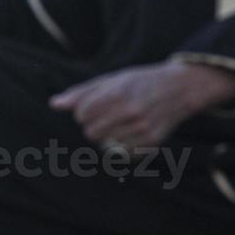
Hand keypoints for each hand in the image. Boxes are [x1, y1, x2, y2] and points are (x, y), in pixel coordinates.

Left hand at [50, 60, 234, 147]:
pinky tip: (131, 132)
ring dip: (109, 136)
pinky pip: (121, 154)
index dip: (84, 112)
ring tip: (122, 122)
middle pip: (90, 133)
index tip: (95, 106)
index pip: (81, 115)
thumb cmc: (139, 82)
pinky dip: (122, 146)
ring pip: (105, 145)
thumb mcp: (111, 80)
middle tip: (108, 116)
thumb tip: (54, 104)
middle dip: (94, 125)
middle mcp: (130, 111)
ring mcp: (142, 128)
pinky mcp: (151, 142)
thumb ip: (81, 93)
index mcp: (117, 93)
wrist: (180, 88)